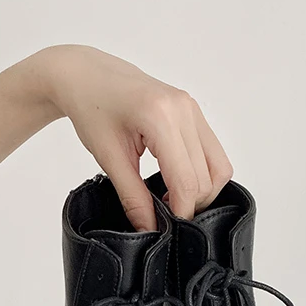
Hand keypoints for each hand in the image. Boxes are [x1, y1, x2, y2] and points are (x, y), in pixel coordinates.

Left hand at [35, 45, 232, 231]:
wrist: (87, 76)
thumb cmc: (91, 109)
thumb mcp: (109, 158)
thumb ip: (132, 197)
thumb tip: (149, 229)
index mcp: (160, 117)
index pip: (186, 181)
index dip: (180, 212)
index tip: (166, 228)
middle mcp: (184, 109)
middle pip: (206, 178)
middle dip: (190, 204)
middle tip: (164, 216)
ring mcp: (192, 108)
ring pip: (218, 167)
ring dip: (201, 191)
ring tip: (171, 200)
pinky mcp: (194, 111)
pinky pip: (213, 153)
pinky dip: (202, 174)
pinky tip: (176, 182)